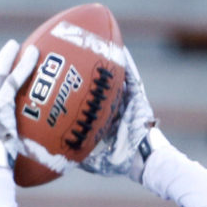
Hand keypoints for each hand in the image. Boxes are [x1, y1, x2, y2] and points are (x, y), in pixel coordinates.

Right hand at [0, 39, 38, 162]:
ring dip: (13, 59)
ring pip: (1, 76)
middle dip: (1, 62)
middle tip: (12, 48)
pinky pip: (13, 82)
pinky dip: (24, 67)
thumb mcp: (4, 156)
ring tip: (27, 47)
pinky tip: (34, 55)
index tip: (5, 69)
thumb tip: (33, 154)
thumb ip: (12, 148)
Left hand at [80, 46, 157, 180]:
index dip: (82, 93)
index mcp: (109, 121)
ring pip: (117, 76)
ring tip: (95, 41)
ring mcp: (130, 101)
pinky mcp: (139, 97)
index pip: (94, 103)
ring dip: (109, 59)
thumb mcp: (96, 161)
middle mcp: (119, 108)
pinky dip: (126, 61)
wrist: (145, 162)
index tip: (68, 82)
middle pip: (103, 85)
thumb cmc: (124, 164)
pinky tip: (116, 46)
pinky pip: (132, 75)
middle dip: (92, 71)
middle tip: (77, 54)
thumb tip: (61, 157)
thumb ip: (81, 156)